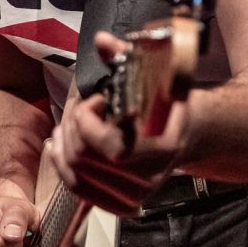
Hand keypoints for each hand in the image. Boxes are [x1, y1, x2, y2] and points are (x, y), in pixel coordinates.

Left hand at [48, 31, 188, 214]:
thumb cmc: (165, 102)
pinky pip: (80, 191)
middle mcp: (150, 176)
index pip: (108, 146)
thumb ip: (124, 57)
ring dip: (64, 146)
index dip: (88, 119)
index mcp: (162, 145)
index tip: (96, 101)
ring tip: (69, 126)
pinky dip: (64, 167)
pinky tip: (62, 147)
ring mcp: (137, 195)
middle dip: (72, 128)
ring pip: (76, 177)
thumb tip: (102, 41)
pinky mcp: (123, 205)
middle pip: (84, 160)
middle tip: (79, 111)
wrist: (186, 133)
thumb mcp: (152, 74)